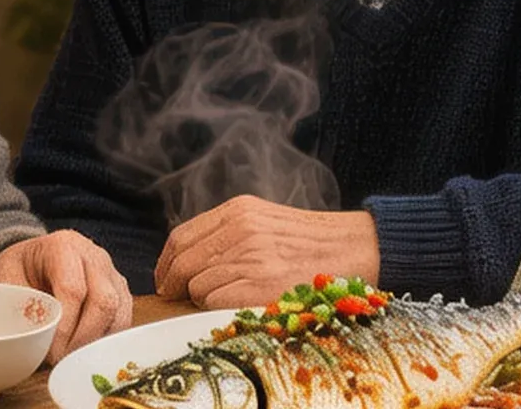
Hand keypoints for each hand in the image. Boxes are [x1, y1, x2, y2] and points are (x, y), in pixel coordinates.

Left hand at [0, 230, 133, 363]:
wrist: (34, 258)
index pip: (73, 289)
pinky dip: (105, 340)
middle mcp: (94, 256)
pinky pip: (123, 321)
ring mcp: (111, 273)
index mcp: (64, 246)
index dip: (64, 326)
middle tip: (62, 359)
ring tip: (70, 357)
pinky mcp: (120, 292)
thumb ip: (19, 305)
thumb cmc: (21, 269)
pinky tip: (84, 349)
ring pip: (119, 313)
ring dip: (95, 342)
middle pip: (104, 301)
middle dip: (83, 339)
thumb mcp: (7, 279)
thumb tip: (31, 338)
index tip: (51, 351)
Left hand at [153, 195, 380, 307]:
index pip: (181, 236)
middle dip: (174, 284)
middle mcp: (240, 230)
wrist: (355, 249)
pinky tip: (237, 305)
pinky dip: (217, 308)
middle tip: (176, 298)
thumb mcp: (264, 220)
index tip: (165, 279)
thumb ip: (228, 231)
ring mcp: (250, 257)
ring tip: (223, 298)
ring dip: (201, 298)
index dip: (166, 262)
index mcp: (238, 211)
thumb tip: (190, 259)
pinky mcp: (260, 285)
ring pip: (196, 285)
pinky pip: (214, 302)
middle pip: (182, 262)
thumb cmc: (310, 241)